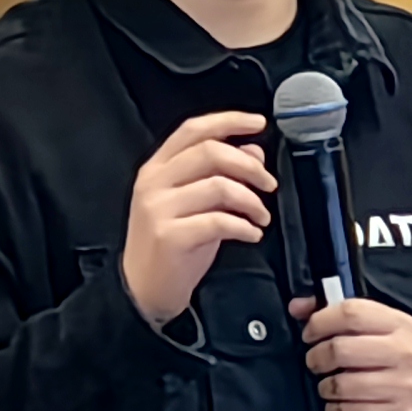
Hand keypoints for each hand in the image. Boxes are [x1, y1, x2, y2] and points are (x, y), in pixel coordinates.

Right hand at [121, 113, 274, 327]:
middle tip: (269, 183)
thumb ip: (219, 173)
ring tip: (261, 216)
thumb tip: (253, 151)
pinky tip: (251, 233)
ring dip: (252, 200)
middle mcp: (154, 183)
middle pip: (210, 152)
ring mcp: (159, 208)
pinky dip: (244, 226)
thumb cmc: (170, 245)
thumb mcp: (195, 202)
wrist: (142, 289)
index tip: (258, 123)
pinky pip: (219, 221)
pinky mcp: (170, 236)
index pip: (193, 130)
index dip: (228, 121)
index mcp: (158, 168)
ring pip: (219, 186)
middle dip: (250, 165)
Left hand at [293, 292, 411, 410]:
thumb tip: (297, 307)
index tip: (310, 334)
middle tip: (315, 362)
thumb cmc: (391, 362)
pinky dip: (334, 409)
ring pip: (342, 384)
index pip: (351, 312)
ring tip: (329, 385)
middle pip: (341, 348)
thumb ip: (337, 315)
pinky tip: (339, 404)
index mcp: (401, 324)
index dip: (321, 321)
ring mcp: (405, 386)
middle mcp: (406, 352)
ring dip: (326, 386)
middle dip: (317, 357)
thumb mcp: (376, 331)